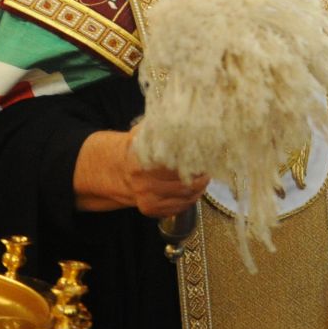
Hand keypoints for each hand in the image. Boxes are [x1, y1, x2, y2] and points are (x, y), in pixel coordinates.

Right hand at [73, 130, 206, 216]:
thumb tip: (188, 118)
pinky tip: (193, 188)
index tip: (207, 155)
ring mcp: (147, 199)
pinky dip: (191, 199)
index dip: (196, 161)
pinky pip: (179, 208)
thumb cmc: (136, 147)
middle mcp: (144, 183)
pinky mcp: (151, 210)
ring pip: (185, 197)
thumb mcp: (144, 133)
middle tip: (210, 166)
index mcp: (143, 162)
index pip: (178, 165)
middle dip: (202, 176)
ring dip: (200, 187)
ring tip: (205, 176)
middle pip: (186, 184)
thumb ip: (162, 127)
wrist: (117, 170)